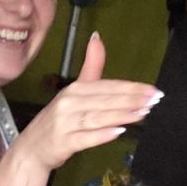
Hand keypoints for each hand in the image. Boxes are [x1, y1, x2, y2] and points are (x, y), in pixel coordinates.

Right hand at [18, 34, 160, 171]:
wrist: (32, 148)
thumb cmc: (58, 120)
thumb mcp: (74, 92)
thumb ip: (91, 67)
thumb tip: (97, 37)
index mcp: (75, 89)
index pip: (107, 86)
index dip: (131, 88)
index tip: (153, 90)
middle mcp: (69, 102)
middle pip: (105, 100)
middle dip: (131, 100)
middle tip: (154, 101)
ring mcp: (65, 123)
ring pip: (97, 117)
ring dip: (121, 115)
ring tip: (142, 114)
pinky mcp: (63, 142)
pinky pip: (85, 137)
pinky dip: (101, 135)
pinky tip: (118, 132)